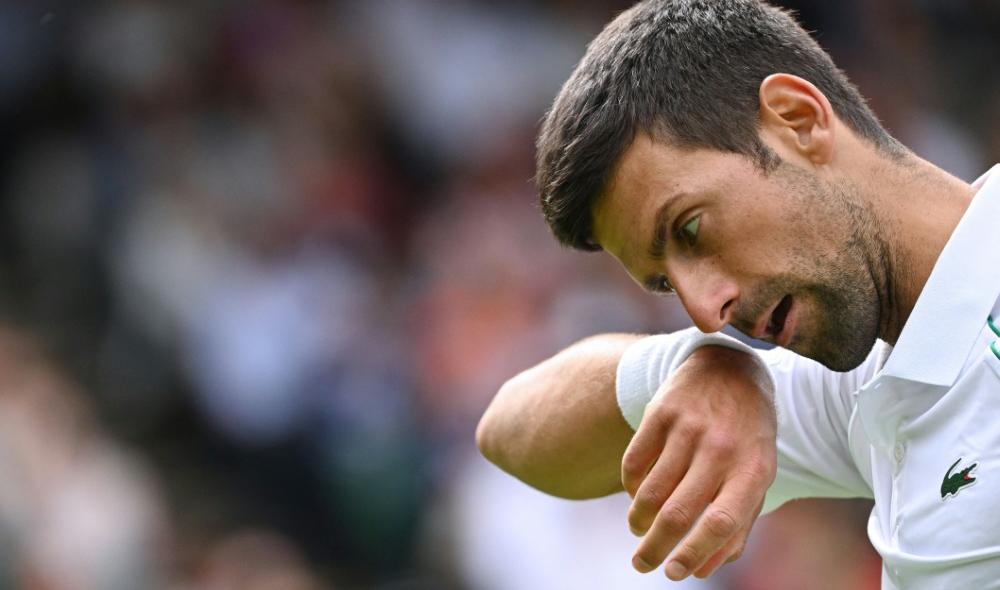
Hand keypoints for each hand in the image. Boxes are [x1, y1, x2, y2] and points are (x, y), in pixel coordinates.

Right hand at [621, 345, 776, 580]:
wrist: (731, 369)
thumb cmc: (745, 437)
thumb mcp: (756, 476)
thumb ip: (736, 525)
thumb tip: (699, 570)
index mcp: (753, 470)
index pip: (722, 521)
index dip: (696, 553)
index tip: (674, 574)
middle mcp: (721, 448)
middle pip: (679, 512)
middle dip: (654, 548)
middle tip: (641, 564)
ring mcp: (689, 427)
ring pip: (651, 490)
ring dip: (638, 520)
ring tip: (638, 529)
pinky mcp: (660, 411)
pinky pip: (634, 462)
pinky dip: (630, 488)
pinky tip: (636, 495)